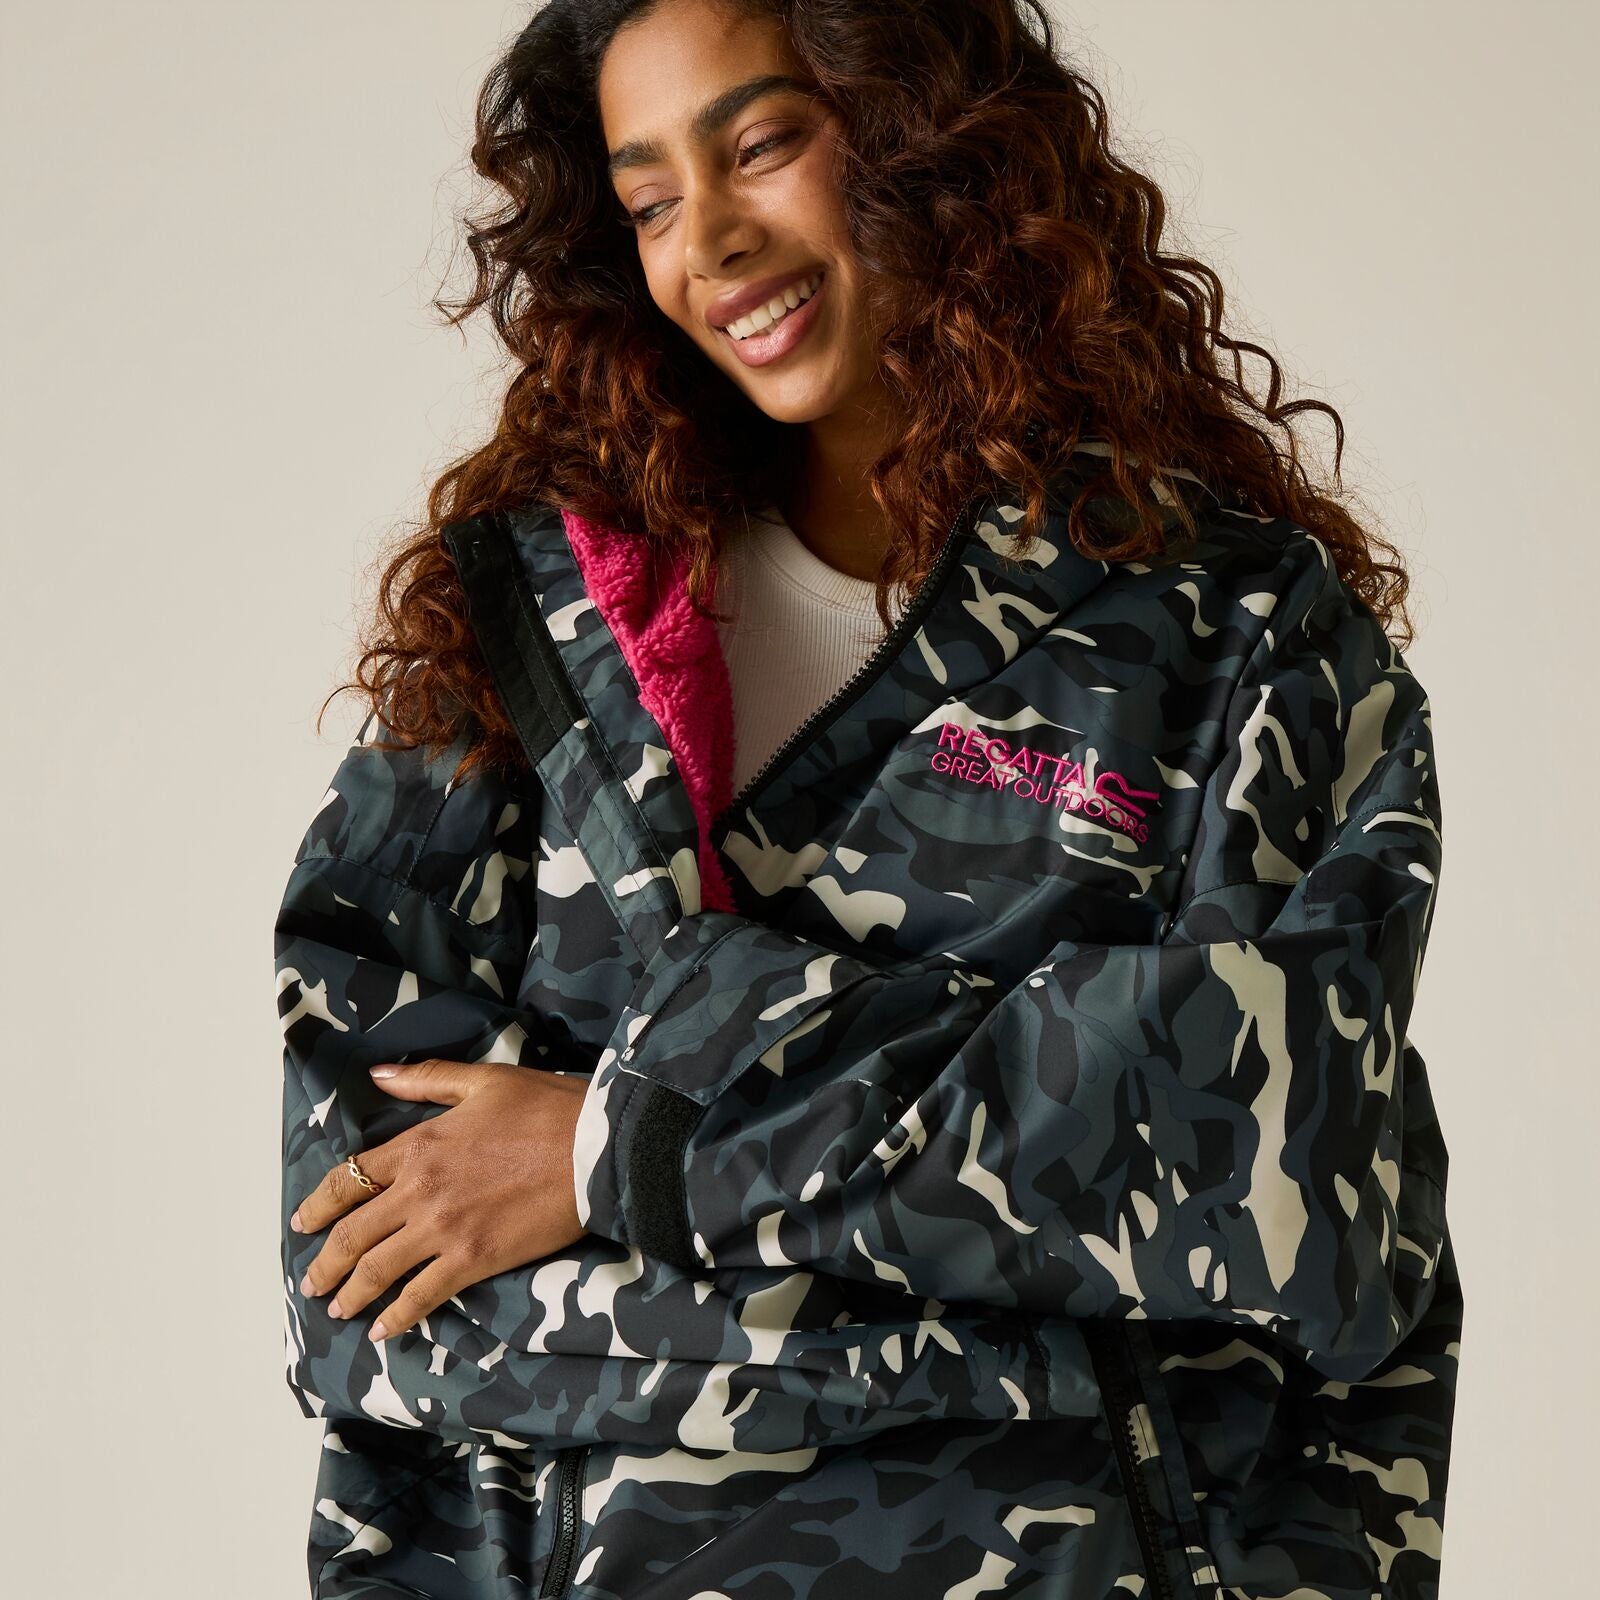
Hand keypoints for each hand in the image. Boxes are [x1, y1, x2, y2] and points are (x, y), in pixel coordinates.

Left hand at [289, 1059, 589, 1342]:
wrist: (595, 1147)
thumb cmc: (546, 1107)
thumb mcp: (485, 1081)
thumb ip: (427, 1081)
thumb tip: (378, 1075)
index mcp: (420, 1145)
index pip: (350, 1179)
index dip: (320, 1204)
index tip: (304, 1221)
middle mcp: (420, 1190)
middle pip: (353, 1234)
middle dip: (325, 1262)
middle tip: (312, 1281)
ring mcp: (444, 1229)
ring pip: (378, 1270)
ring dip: (351, 1293)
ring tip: (338, 1308)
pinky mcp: (474, 1259)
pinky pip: (422, 1295)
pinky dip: (398, 1316)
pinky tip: (385, 1329)